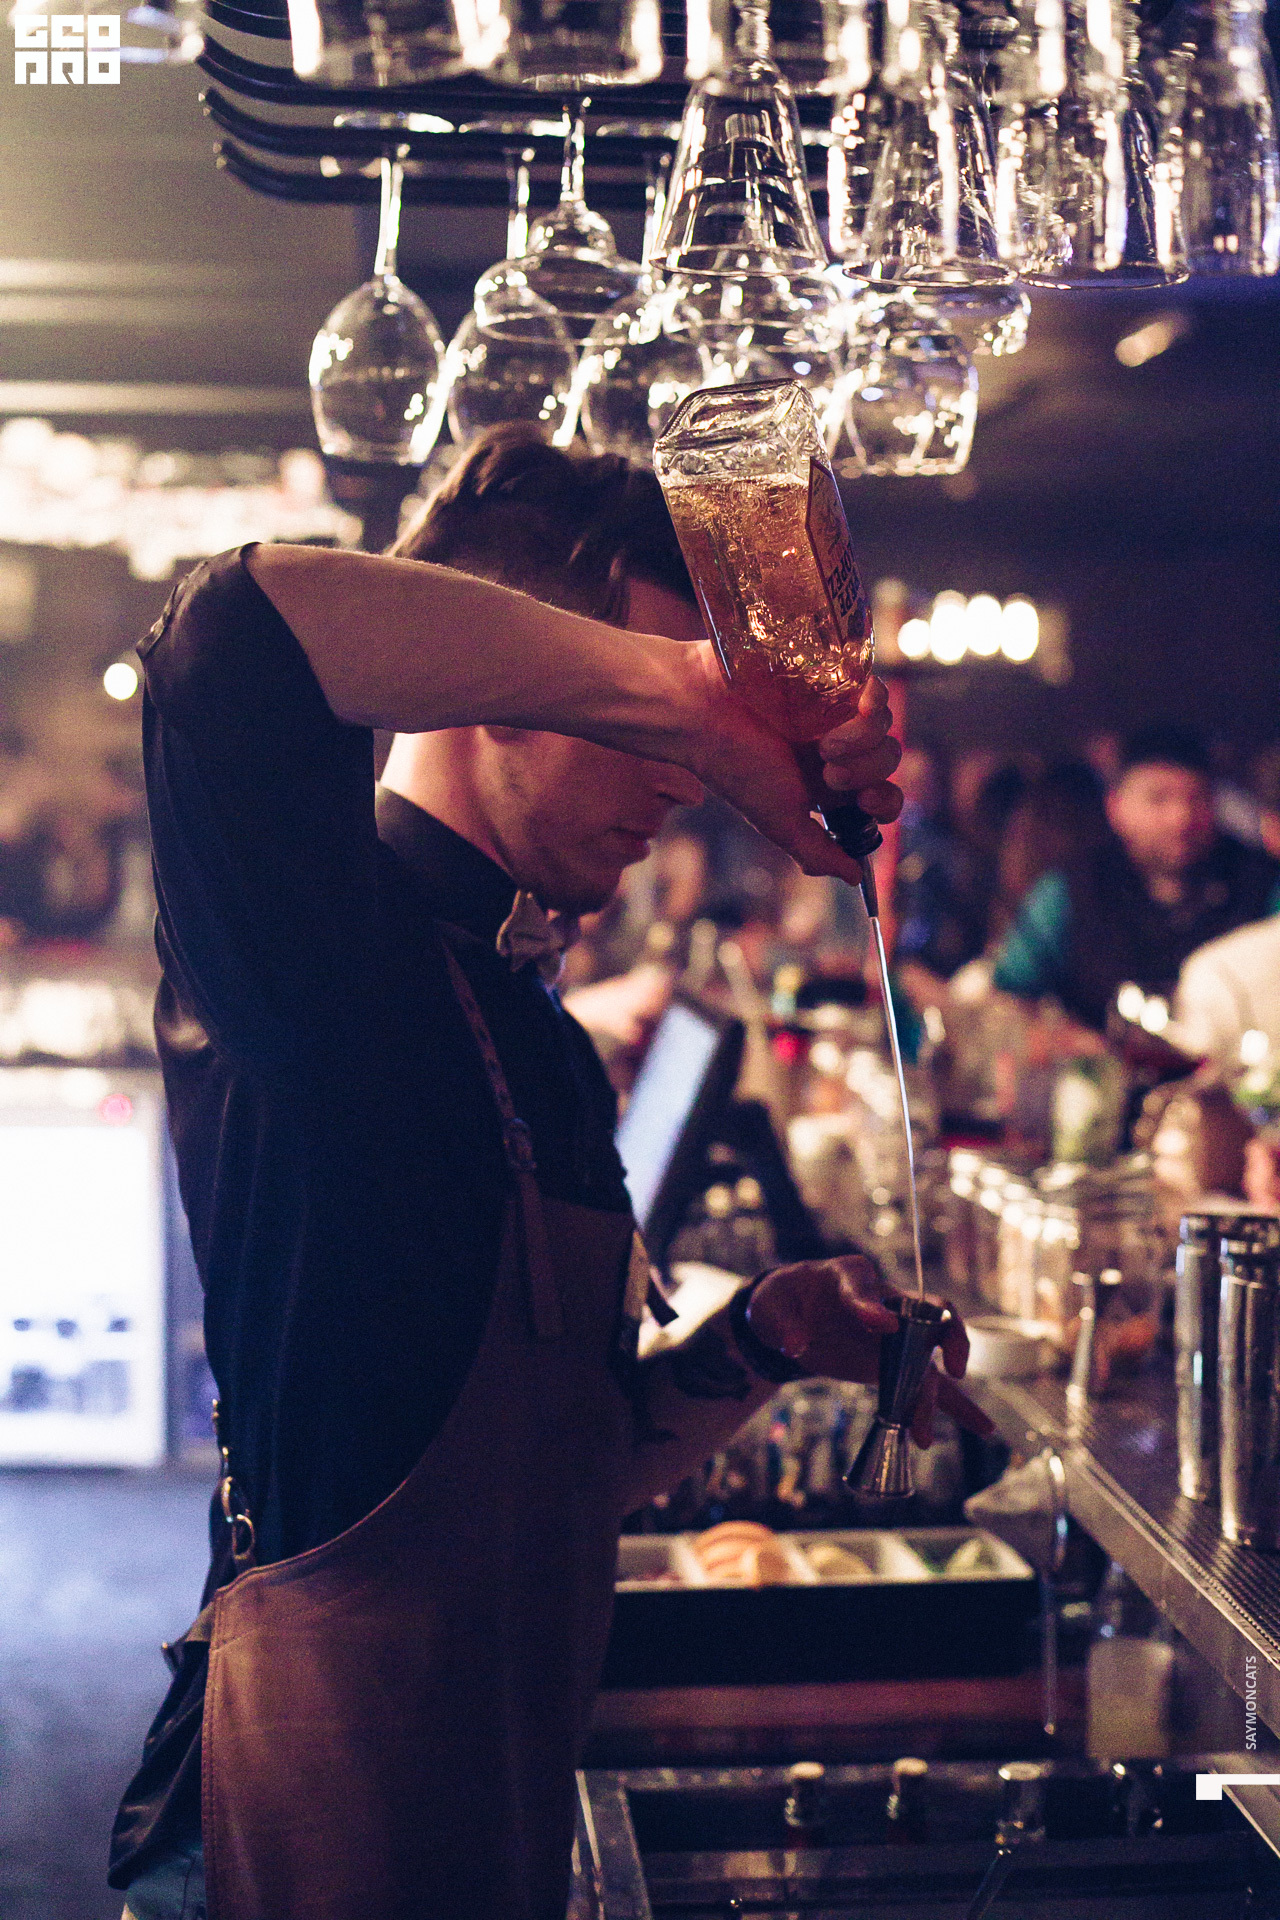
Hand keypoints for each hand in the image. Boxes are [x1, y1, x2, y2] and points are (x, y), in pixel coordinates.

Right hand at [685, 654, 901, 882]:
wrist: (703, 714)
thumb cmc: (735, 768)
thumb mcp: (779, 820)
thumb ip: (817, 851)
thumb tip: (855, 878)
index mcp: (827, 785)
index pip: (881, 796)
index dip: (885, 801)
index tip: (865, 801)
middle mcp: (836, 748)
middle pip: (887, 762)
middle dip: (867, 772)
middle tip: (829, 773)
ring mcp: (836, 711)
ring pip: (885, 728)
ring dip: (863, 741)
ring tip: (823, 744)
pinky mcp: (832, 679)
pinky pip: (878, 690)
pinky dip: (874, 704)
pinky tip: (849, 711)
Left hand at [746, 1256, 993, 1446]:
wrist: (787, 1320)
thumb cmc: (782, 1303)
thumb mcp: (770, 1308)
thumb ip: (784, 1325)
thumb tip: (798, 1346)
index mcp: (850, 1276)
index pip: (866, 1286)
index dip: (873, 1306)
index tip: (883, 1327)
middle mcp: (884, 1303)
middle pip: (926, 1316)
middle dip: (946, 1340)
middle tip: (953, 1371)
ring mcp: (894, 1336)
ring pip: (927, 1361)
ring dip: (932, 1397)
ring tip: (923, 1436)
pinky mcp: (892, 1365)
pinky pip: (926, 1384)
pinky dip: (953, 1406)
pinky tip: (983, 1427)